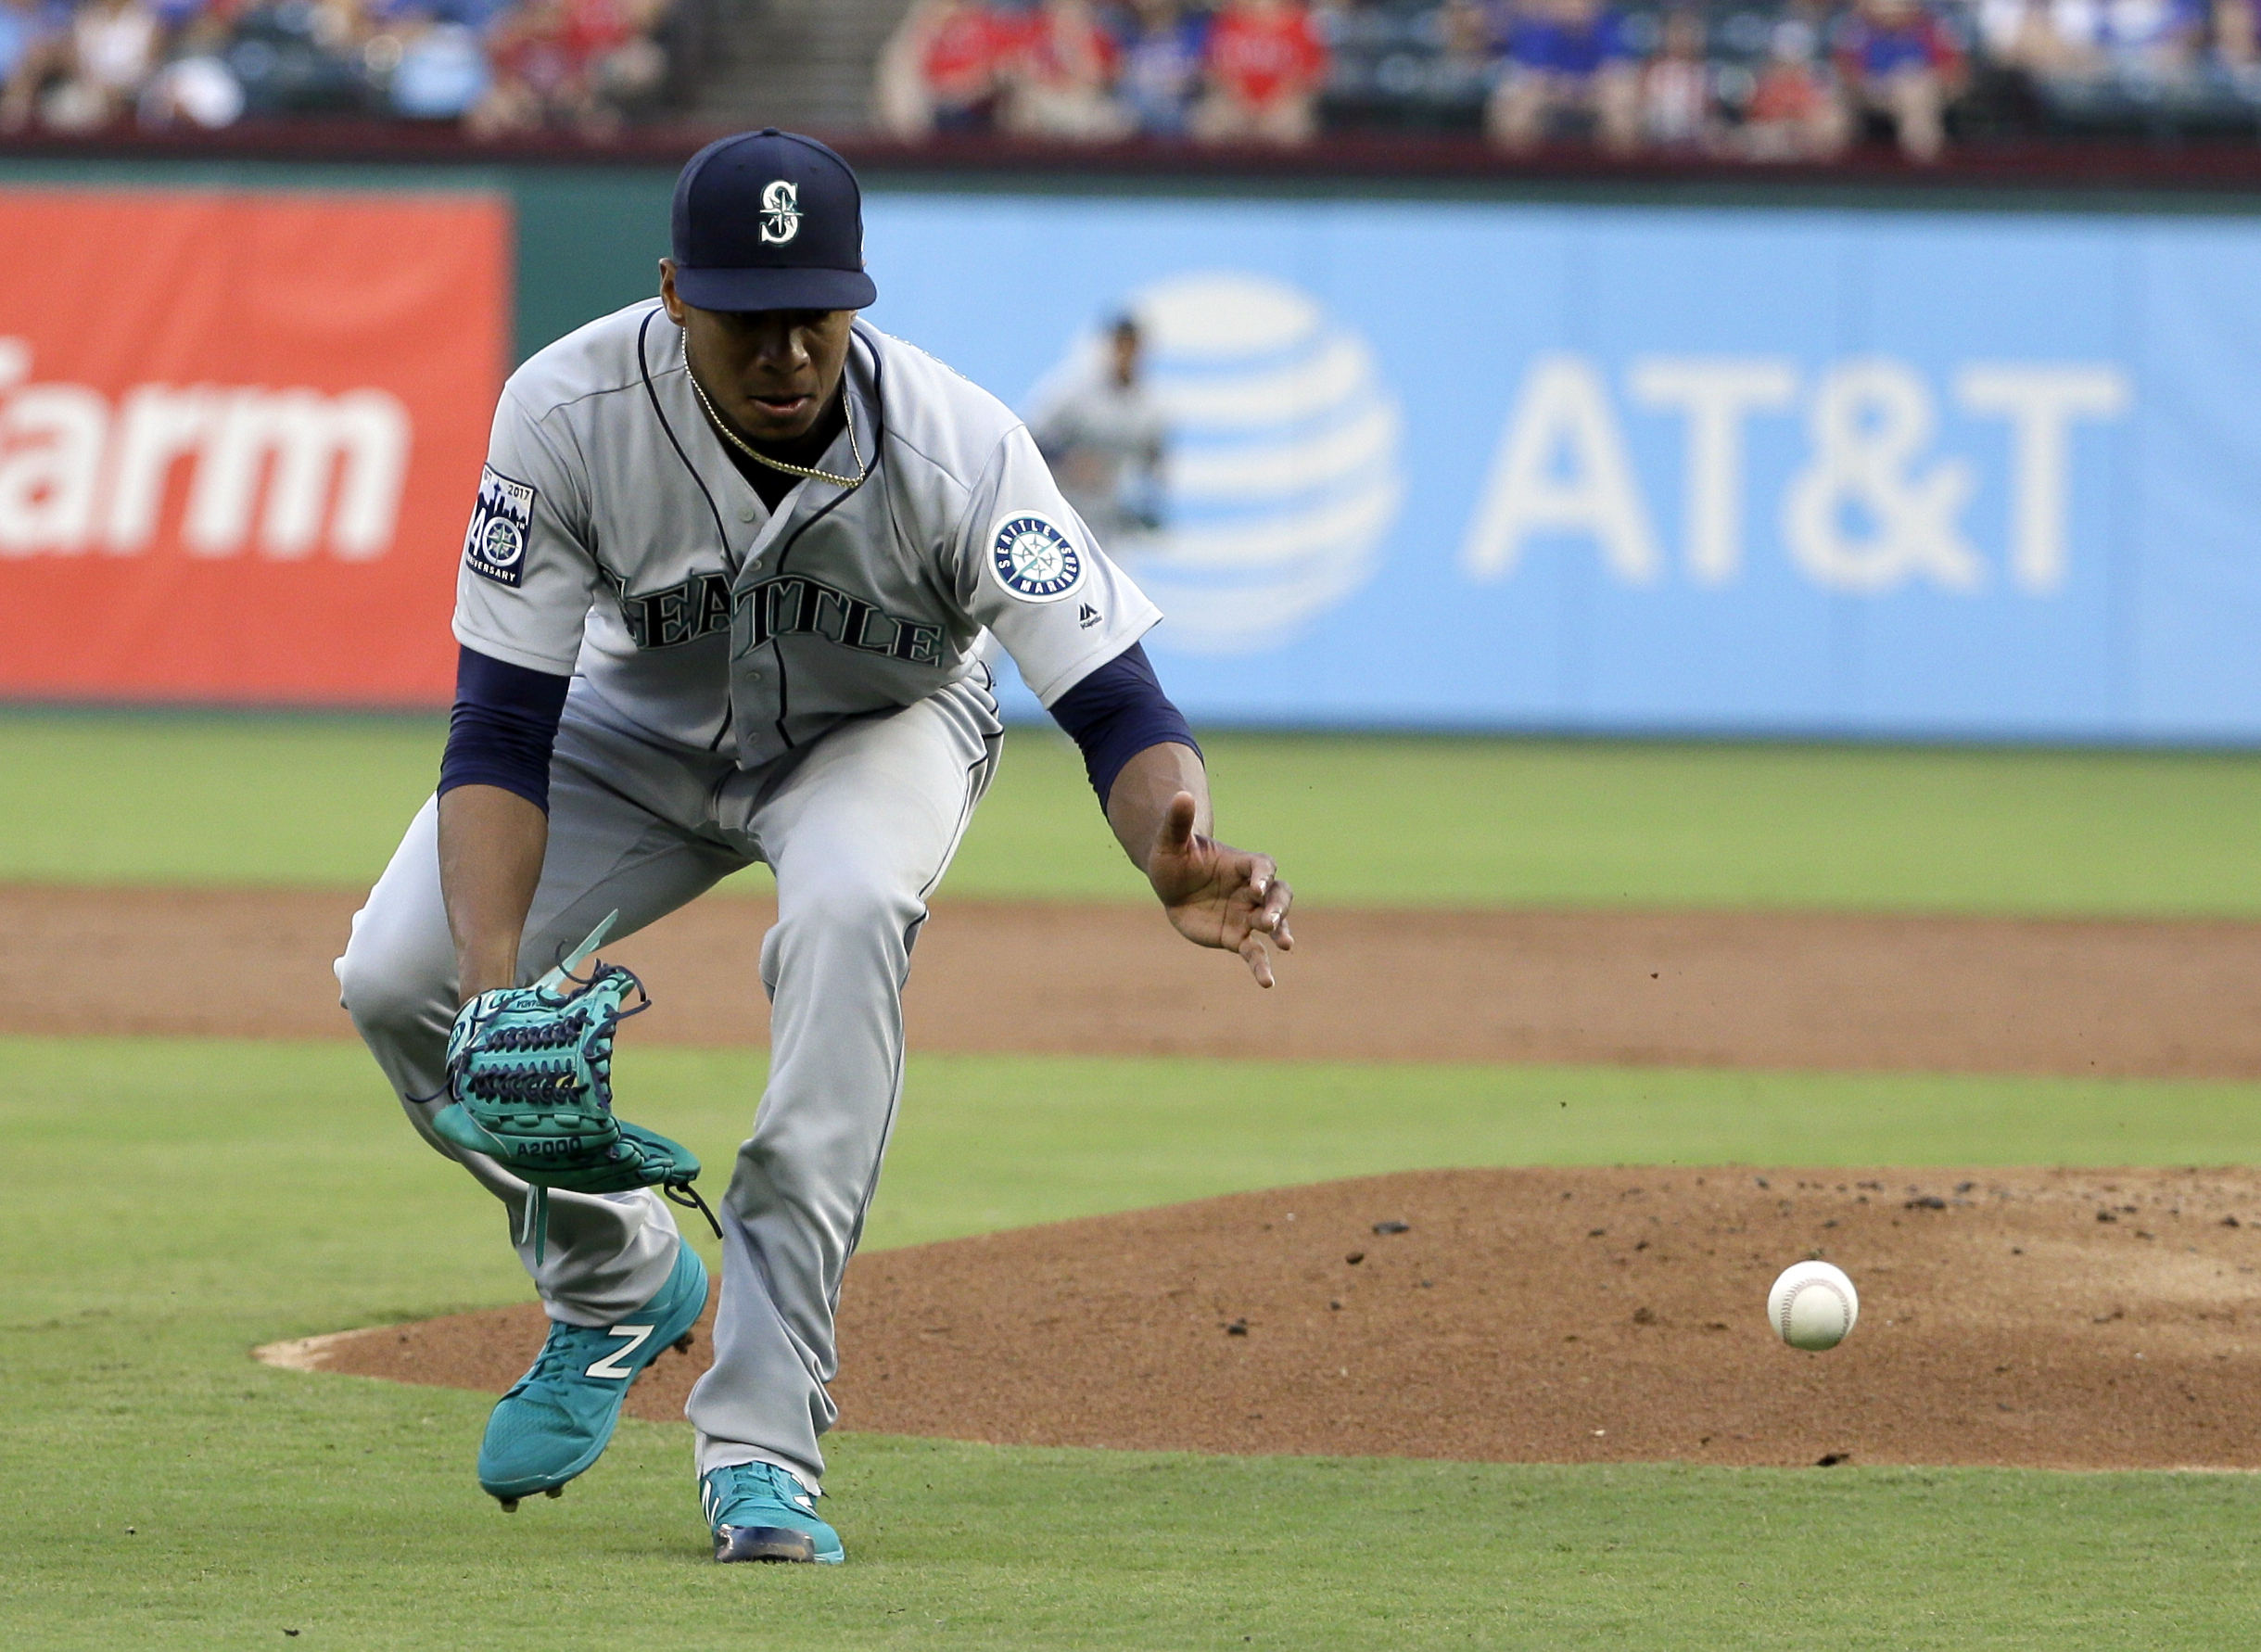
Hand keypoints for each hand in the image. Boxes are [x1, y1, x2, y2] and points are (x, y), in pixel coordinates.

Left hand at [1143, 791, 1294, 987]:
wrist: (1172, 884)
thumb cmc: (1175, 858)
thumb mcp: (1171, 841)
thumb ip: (1179, 822)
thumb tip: (1181, 793)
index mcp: (1242, 864)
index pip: (1262, 866)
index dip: (1262, 874)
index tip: (1257, 885)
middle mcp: (1252, 890)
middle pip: (1279, 895)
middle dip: (1277, 907)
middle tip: (1269, 921)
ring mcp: (1247, 914)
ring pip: (1274, 923)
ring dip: (1280, 931)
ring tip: (1284, 944)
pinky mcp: (1237, 937)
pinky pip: (1255, 953)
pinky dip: (1262, 967)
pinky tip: (1268, 982)